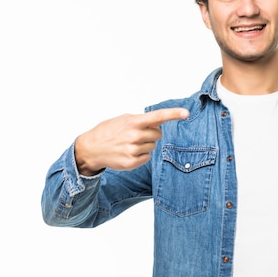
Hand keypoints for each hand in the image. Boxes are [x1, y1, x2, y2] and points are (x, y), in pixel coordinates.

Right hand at [74, 108, 189, 175]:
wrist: (91, 148)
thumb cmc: (109, 131)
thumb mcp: (124, 120)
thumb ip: (142, 120)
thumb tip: (159, 123)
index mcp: (133, 122)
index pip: (158, 116)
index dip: (173, 114)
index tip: (186, 113)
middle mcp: (134, 135)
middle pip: (158, 134)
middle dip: (151, 134)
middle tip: (136, 134)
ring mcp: (133, 150)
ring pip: (153, 146)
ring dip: (145, 144)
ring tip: (129, 143)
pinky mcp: (131, 162)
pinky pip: (147, 157)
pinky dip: (141, 155)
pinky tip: (128, 152)